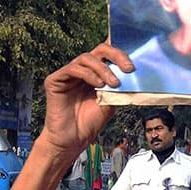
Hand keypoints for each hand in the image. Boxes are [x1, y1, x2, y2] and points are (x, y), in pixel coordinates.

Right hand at [39, 44, 132, 160]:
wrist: (74, 139)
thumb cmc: (91, 122)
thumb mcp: (112, 102)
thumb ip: (120, 87)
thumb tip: (135, 75)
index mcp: (96, 73)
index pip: (108, 54)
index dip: (120, 51)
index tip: (135, 60)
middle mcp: (82, 70)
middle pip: (99, 50)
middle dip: (116, 56)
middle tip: (129, 69)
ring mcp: (68, 74)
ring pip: (86, 57)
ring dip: (103, 69)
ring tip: (114, 83)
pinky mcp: (55, 80)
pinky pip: (73, 69)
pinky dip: (89, 74)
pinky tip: (98, 85)